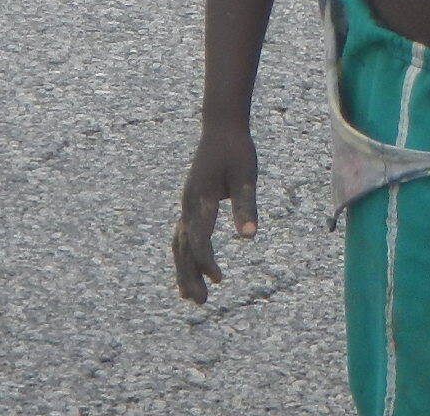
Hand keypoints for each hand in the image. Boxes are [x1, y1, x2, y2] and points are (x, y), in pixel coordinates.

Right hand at [172, 125, 258, 302]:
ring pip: (179, 245)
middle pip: (184, 248)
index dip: (207, 260)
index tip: (219, 279)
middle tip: (201, 301)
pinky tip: (192, 269)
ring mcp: (186, 205)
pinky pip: (182, 236)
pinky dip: (185, 256)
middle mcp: (188, 205)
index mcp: (201, 198)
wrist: (221, 128)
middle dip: (191, 275)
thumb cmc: (237, 151)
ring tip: (192, 296)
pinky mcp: (190, 204)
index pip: (200, 238)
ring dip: (184, 270)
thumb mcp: (246, 176)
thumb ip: (246, 206)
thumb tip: (250, 236)